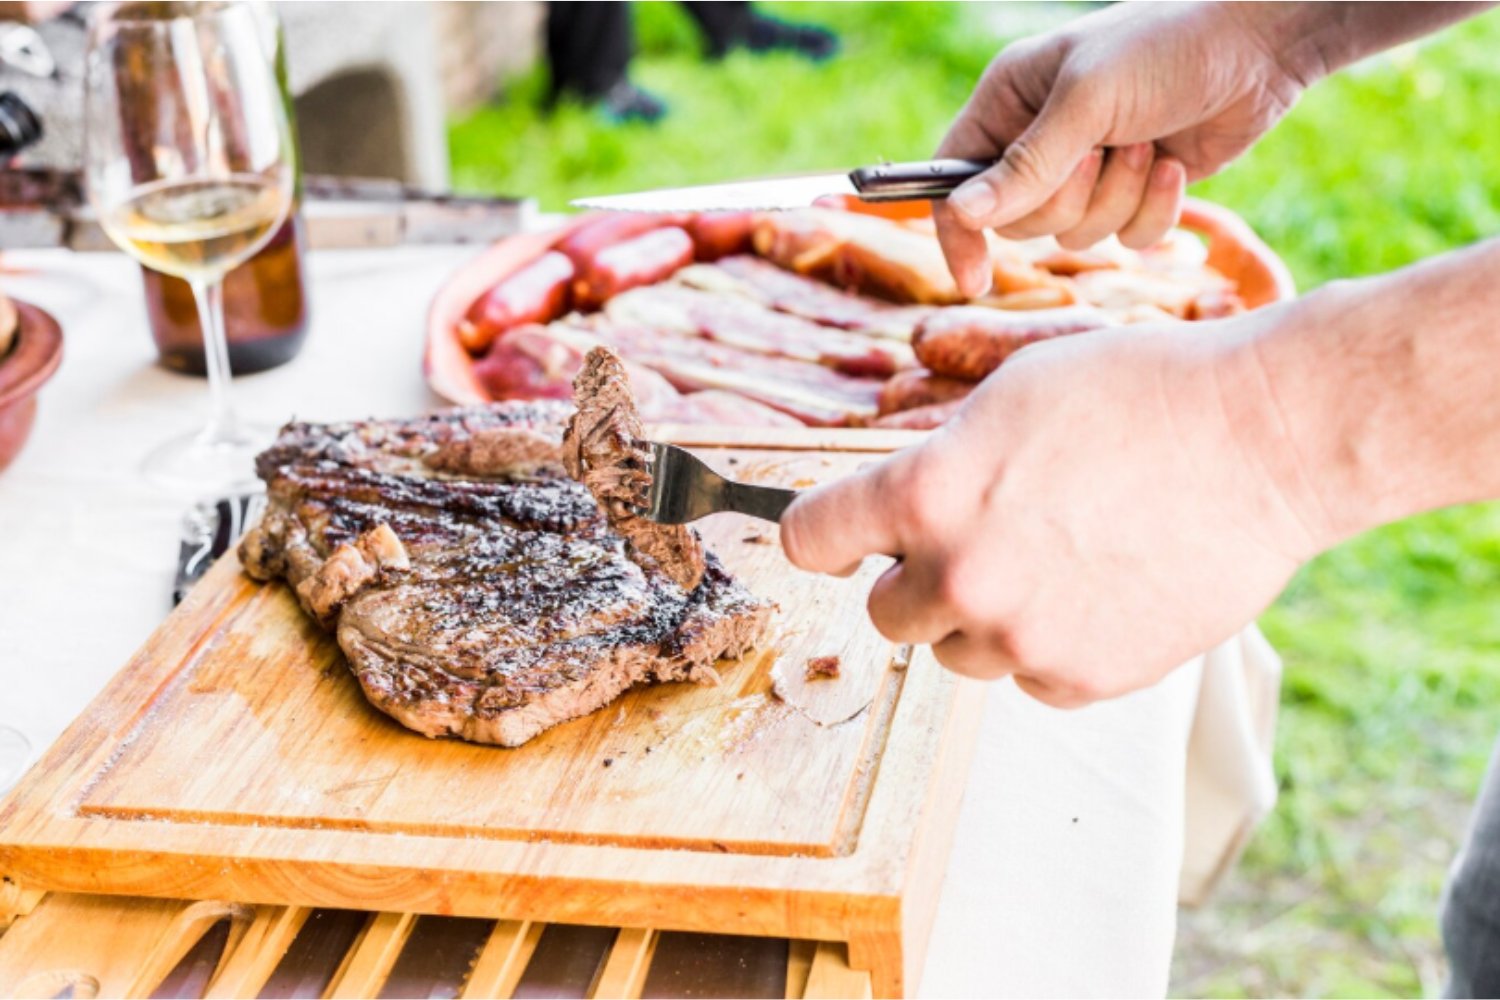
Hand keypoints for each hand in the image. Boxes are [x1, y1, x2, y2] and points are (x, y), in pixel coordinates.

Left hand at [781, 309, 1330, 706]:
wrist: (1262, 438)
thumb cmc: (1139, 393)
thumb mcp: (1010, 396)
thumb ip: (937, 464)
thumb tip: (900, 512)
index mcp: (926, 496)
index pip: (811, 538)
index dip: (824, 534)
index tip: (842, 537)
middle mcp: (960, 577)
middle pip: (883, 613)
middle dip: (915, 580)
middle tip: (976, 541)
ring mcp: (1022, 638)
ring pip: (957, 652)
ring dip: (984, 618)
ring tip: (1055, 559)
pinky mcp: (1083, 678)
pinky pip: (1030, 678)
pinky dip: (1050, 647)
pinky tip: (1098, 591)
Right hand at [935, 3, 1311, 295]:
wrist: (1259, 45)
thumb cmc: (1165, 48)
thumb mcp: (1088, 101)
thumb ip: (1025, 165)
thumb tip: (962, 214)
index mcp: (1008, 100)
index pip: (954, 178)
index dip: (957, 230)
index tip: (975, 278)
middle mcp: (1038, 137)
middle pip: (1019, 220)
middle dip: (1068, 200)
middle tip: (1102, 154)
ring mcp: (1087, 167)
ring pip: (1074, 234)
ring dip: (1117, 199)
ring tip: (1147, 146)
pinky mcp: (1133, 190)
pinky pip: (1124, 237)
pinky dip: (1152, 210)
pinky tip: (1173, 165)